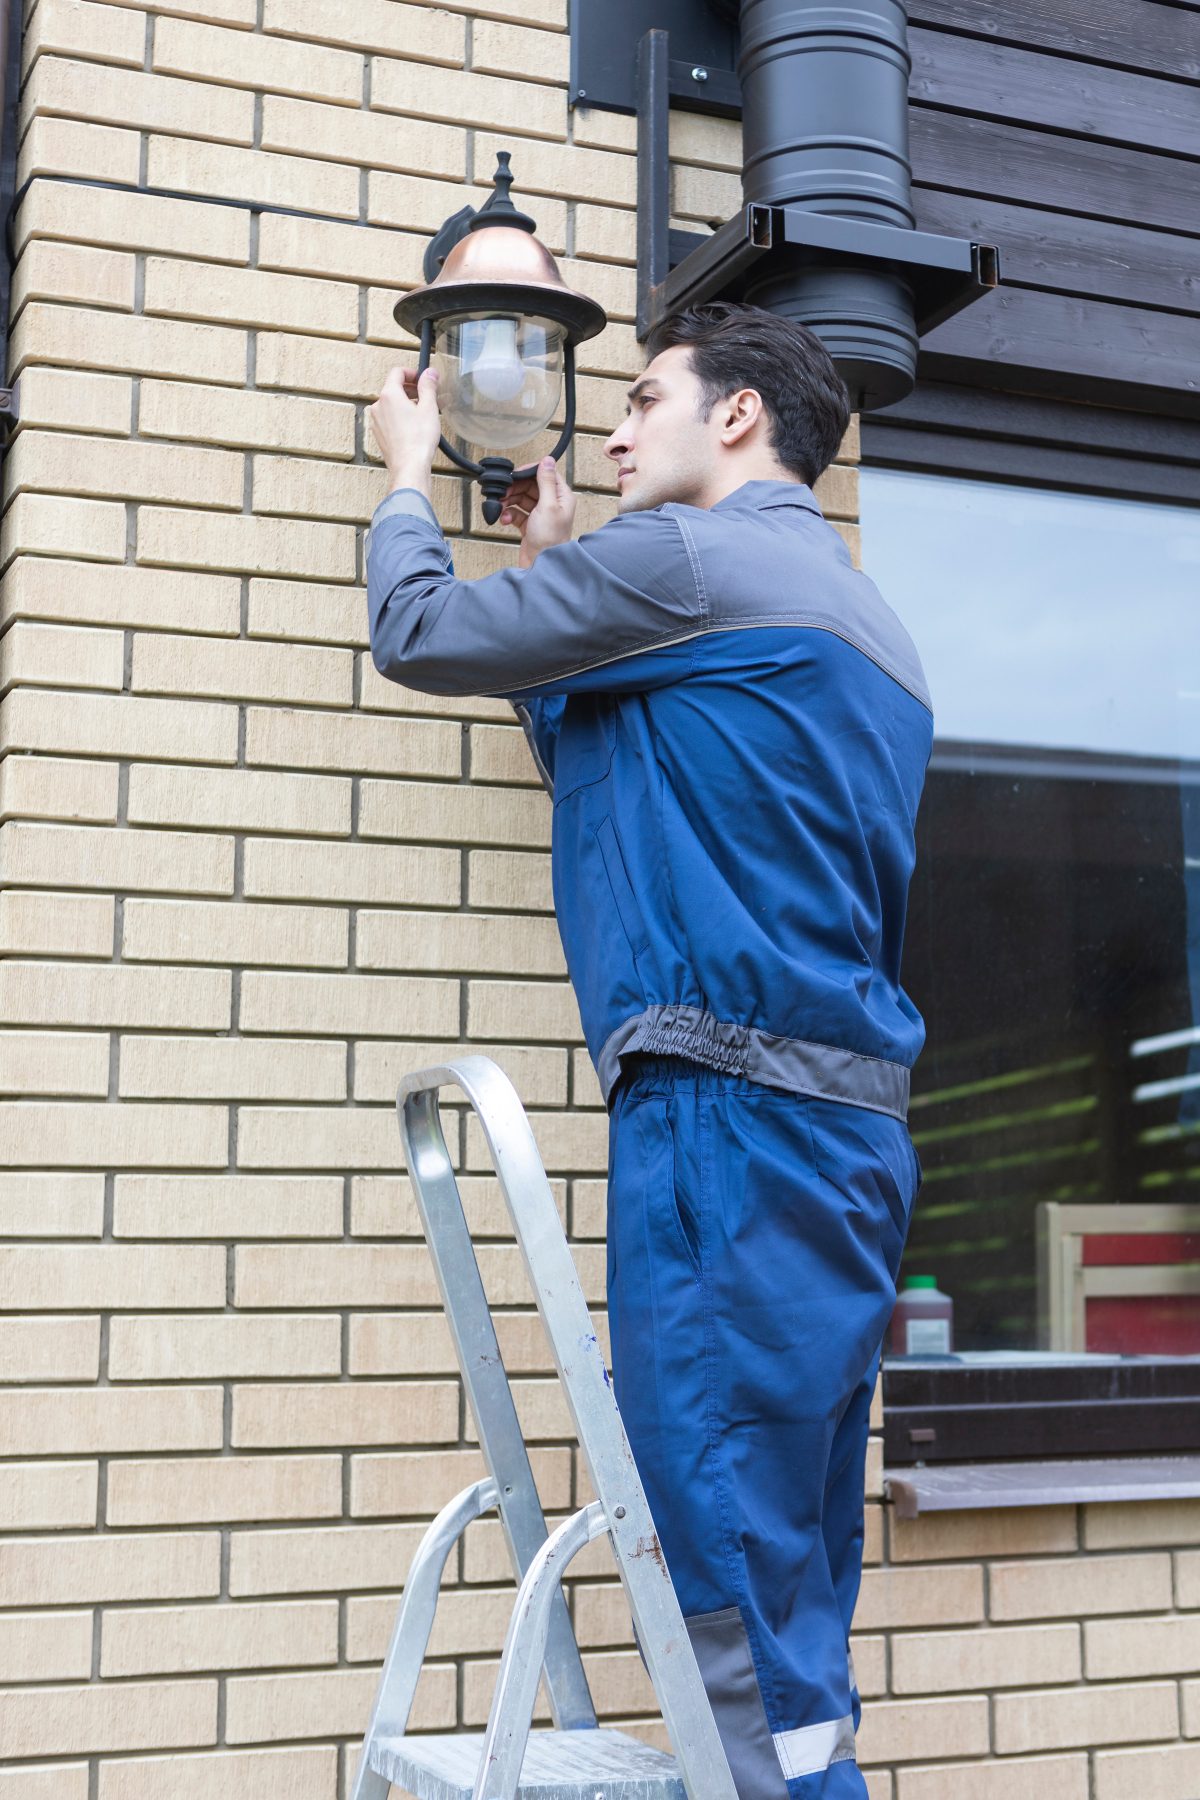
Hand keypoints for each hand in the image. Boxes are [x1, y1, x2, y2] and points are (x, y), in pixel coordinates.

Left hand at [366, 365, 440, 484]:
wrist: (409, 466)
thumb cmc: (419, 440)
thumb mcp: (428, 408)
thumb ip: (428, 386)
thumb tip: (429, 373)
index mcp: (389, 394)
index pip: (397, 372)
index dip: (412, 373)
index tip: (423, 379)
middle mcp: (378, 406)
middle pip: (393, 388)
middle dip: (409, 389)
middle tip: (425, 396)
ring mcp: (376, 421)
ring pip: (390, 404)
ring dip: (404, 403)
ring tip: (420, 413)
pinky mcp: (379, 434)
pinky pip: (388, 418)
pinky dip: (399, 417)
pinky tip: (412, 427)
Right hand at [501, 456, 576, 566]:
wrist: (541, 566)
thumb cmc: (549, 540)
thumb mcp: (547, 506)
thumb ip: (546, 481)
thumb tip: (547, 459)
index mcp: (561, 497)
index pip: (546, 474)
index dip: (529, 472)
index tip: (515, 474)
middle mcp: (552, 504)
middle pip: (531, 486)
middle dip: (515, 488)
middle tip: (503, 491)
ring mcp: (540, 515)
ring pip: (521, 499)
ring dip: (509, 501)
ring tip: (501, 505)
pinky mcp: (530, 526)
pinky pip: (516, 513)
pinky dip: (509, 514)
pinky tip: (505, 519)